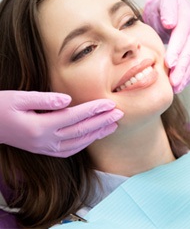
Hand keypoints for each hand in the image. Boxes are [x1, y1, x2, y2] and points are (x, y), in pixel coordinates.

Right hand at [0, 91, 122, 156]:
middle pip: (81, 131)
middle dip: (102, 122)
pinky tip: (94, 136)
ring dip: (97, 134)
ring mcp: (45, 148)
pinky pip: (70, 150)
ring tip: (113, 125)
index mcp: (40, 126)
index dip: (94, 110)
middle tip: (119, 114)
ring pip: (78, 143)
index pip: (74, 117)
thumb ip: (45, 99)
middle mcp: (45, 140)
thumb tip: (68, 100)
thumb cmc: (2, 108)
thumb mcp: (19, 98)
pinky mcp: (45, 150)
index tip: (110, 104)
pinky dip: (85, 143)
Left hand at [143, 0, 189, 92]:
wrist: (170, 8)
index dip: (177, 50)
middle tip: (173, 81)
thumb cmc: (162, 7)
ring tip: (176, 87)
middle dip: (182, 68)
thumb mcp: (163, 2)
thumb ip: (167, 10)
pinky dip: (189, 75)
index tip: (170, 63)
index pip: (182, 35)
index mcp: (186, 16)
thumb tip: (170, 23)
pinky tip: (181, 85)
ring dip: (185, 75)